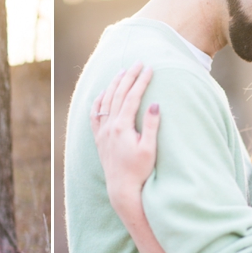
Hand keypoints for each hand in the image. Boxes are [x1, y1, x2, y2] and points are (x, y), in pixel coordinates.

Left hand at [90, 62, 159, 209]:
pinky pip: (95, 115)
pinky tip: (102, 94)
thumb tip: (156, 104)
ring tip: (122, 72)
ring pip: (106, 101)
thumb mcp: (149, 149)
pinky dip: (98, 102)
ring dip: (114, 85)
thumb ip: (152, 125)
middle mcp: (109, 127)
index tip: (150, 68)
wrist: (121, 188)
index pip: (132, 97)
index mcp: (122, 127)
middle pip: (118, 94)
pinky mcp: (99, 139)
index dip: (141, 81)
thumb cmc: (139, 171)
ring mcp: (102, 132)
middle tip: (138, 63)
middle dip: (129, 77)